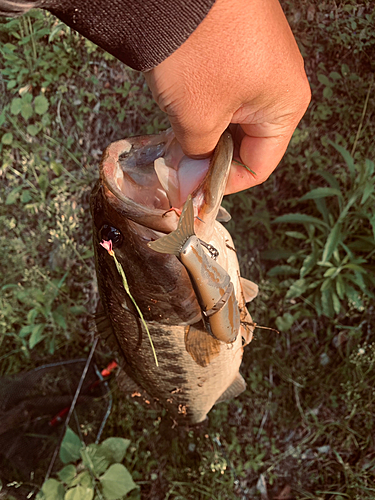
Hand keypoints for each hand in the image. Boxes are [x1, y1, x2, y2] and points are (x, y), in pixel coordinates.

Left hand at [144, 0, 310, 193]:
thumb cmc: (198, 49)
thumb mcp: (198, 118)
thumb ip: (198, 157)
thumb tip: (190, 182)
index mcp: (286, 105)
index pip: (258, 166)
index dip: (223, 185)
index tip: (193, 192)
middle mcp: (279, 84)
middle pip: (245, 143)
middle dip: (210, 160)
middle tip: (179, 170)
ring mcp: (258, 62)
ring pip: (231, 118)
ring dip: (203, 135)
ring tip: (175, 143)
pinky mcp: (236, 48)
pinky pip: (223, 92)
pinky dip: (201, 109)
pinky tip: (179, 113)